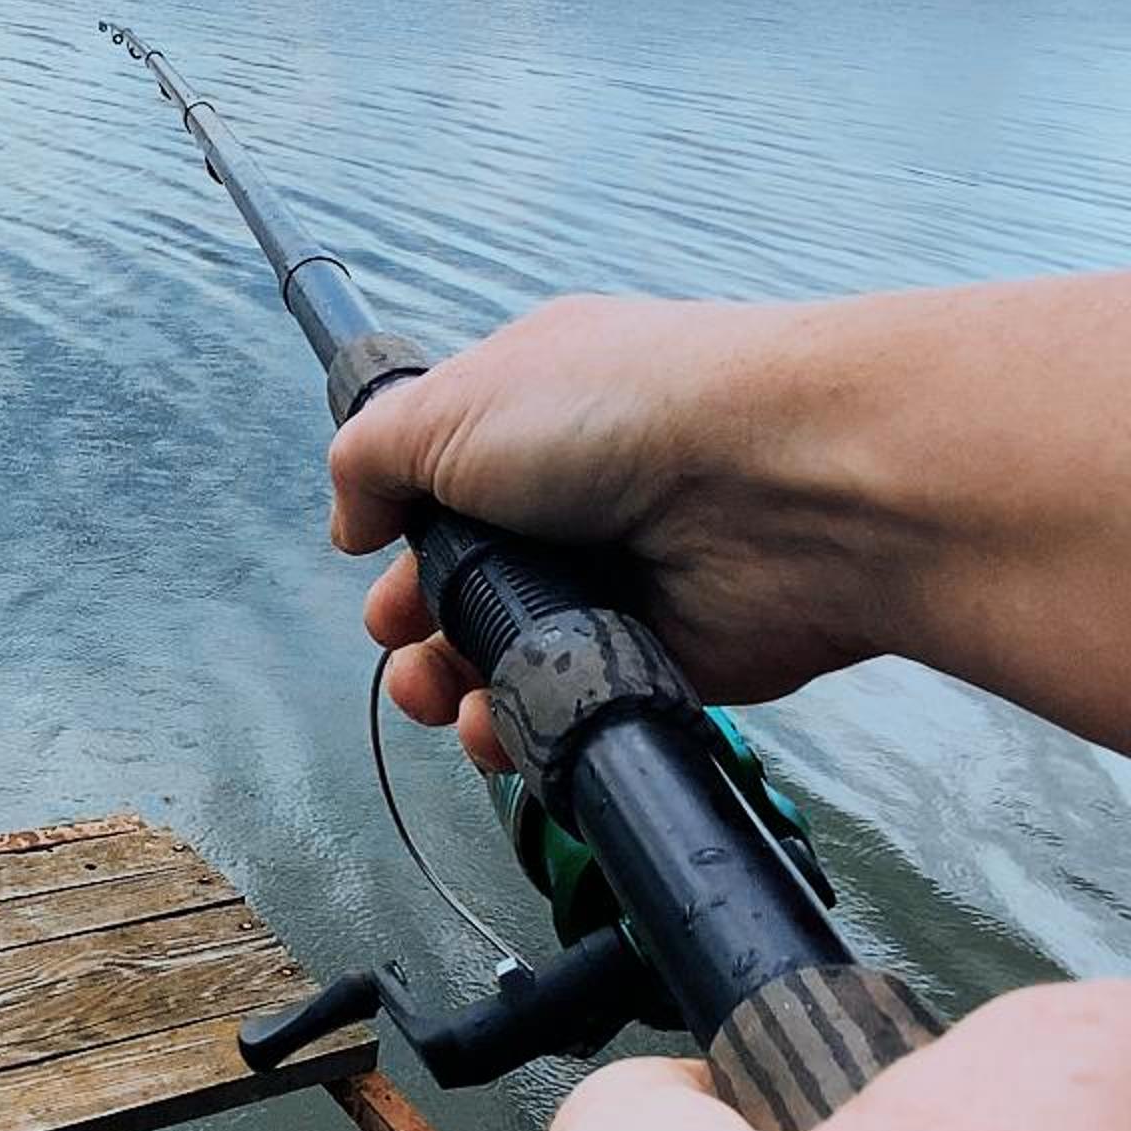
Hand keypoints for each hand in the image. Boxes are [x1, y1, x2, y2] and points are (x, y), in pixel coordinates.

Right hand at [327, 294, 916, 767]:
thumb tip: (351, 519)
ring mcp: (619, 579)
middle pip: (464, 577)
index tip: (371, 553)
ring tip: (436, 692)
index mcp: (530, 411)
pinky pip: (567, 707)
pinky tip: (494, 725)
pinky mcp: (658, 660)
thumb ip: (374, 457)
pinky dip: (519, 726)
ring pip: (507, 652)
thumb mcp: (455, 404)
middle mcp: (576, 493)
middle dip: (410, 618)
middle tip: (398, 635)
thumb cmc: (619, 414)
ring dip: (451, 680)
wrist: (778, 487)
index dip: (398, 524)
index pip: (444, 477)